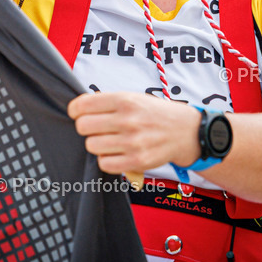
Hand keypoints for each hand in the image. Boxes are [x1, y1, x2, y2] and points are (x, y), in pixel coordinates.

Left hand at [67, 92, 200, 174]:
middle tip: (96, 129)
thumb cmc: (154, 113)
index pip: (83, 105)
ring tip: (108, 141)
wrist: (186, 131)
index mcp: (125, 100)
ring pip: (92, 146)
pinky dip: (106, 160)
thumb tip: (78, 110)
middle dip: (85, 128)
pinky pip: (104, 164)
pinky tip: (115, 153)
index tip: (78, 113)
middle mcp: (128, 120)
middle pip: (83, 127)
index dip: (75, 110)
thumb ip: (107, 102)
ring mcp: (132, 142)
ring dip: (96, 144)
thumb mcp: (133, 97)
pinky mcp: (137, 161)